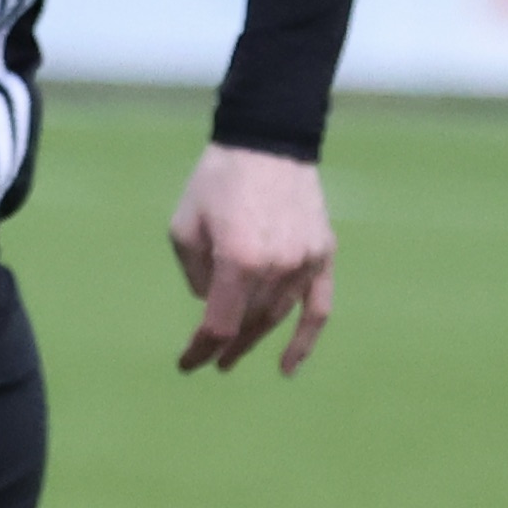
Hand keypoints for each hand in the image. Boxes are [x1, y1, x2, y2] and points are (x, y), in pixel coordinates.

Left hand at [164, 141, 332, 374]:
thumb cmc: (218, 181)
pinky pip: (318, 308)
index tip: (187, 363)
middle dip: (225, 346)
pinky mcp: (322, 254)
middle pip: (247, 324)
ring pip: (277, 317)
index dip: (200, 350)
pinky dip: (304, 340)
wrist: (268, 140)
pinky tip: (287, 368)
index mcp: (237, 259)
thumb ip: (195, 275)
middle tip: (210, 360)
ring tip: (235, 353)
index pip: (218, 325)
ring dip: (255, 339)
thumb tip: (211, 304)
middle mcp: (275, 266)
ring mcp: (303, 262)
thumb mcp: (184, 226)